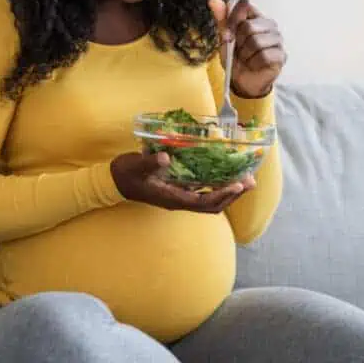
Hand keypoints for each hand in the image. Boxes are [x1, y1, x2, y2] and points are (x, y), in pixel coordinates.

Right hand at [111, 152, 254, 212]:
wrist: (113, 181)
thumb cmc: (126, 173)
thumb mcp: (136, 166)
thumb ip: (150, 163)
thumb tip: (166, 158)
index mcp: (172, 198)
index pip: (203, 202)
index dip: (222, 195)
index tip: (238, 185)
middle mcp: (179, 201)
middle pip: (212, 205)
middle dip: (232, 195)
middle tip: (250, 181)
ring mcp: (179, 197)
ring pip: (209, 200)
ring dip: (228, 192)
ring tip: (245, 179)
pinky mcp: (177, 191)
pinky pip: (202, 192)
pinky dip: (216, 186)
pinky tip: (224, 175)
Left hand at [208, 0, 286, 97]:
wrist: (242, 81)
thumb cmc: (235, 58)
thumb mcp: (224, 38)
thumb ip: (221, 19)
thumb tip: (213, 0)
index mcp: (256, 16)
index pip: (245, 5)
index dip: (232, 20)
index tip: (228, 34)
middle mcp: (270, 25)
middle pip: (248, 26)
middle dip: (238, 42)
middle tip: (239, 51)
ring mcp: (278, 40)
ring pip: (256, 42)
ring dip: (245, 55)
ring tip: (246, 59)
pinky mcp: (281, 55)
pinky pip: (263, 56)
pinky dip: (253, 63)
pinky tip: (254, 65)